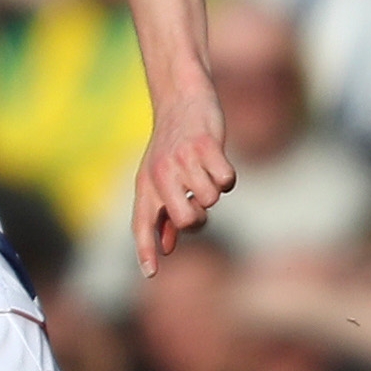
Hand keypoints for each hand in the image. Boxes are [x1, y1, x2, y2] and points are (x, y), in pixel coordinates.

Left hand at [133, 89, 235, 276]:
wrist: (182, 97)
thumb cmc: (172, 144)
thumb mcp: (158, 177)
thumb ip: (162, 213)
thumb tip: (168, 249)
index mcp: (146, 185)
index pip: (142, 223)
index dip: (146, 249)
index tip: (150, 273)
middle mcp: (160, 174)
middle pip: (186, 219)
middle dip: (199, 218)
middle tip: (198, 202)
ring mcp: (182, 160)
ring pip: (210, 199)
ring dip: (214, 190)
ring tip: (204, 170)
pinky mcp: (205, 145)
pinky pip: (226, 180)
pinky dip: (227, 175)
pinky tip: (217, 161)